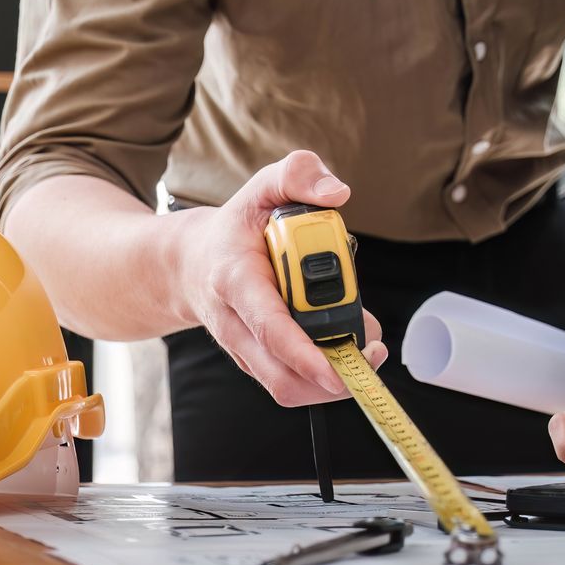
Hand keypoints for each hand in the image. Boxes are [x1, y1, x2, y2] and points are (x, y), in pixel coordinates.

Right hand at [172, 150, 385, 405]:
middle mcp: (236, 324)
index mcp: (235, 281)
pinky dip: (325, 375)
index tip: (338, 368)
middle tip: (373, 352)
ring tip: (365, 346)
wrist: (191, 263)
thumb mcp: (262, 187)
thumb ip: (297, 175)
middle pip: (282, 376)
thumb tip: (338, 194)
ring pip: (289, 389)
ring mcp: (246, 350)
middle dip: (332, 377)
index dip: (304, 354)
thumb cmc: (236, 229)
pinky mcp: (258, 363)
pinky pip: (293, 384)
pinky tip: (347, 345)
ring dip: (334, 380)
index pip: (270, 327)